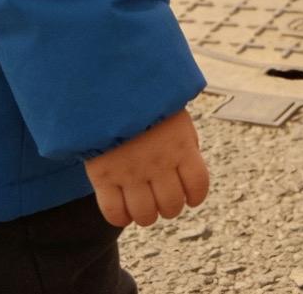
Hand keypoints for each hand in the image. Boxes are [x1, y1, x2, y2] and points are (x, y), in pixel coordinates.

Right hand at [85, 108, 209, 227]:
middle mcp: (158, 162)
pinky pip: (114, 212)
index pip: (198, 186)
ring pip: (145, 215)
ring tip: (142, 204)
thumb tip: (188, 178)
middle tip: (161, 198)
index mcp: (181, 145)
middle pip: (171, 206)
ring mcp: (130, 171)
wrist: (111, 84)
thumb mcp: (176, 118)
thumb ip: (184, 146)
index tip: (189, 196)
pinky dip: (120, 218)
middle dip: (169, 207)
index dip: (195, 196)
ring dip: (146, 215)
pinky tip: (123, 211)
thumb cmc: (147, 101)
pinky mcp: (104, 176)